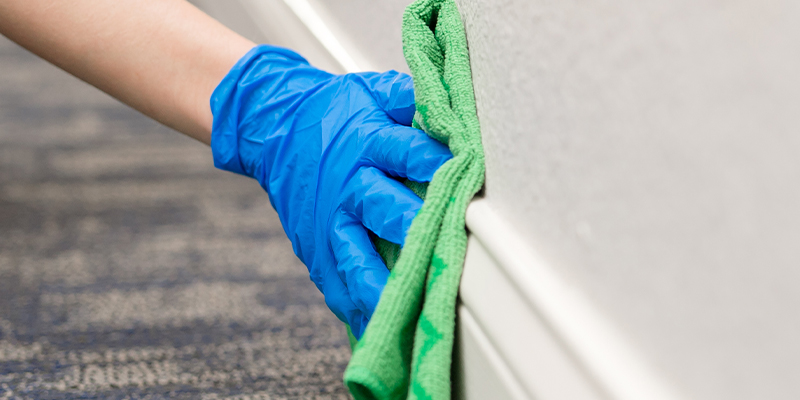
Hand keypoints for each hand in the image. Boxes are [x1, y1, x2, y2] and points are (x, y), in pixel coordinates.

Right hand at [210, 45, 451, 337]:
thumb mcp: (371, 91)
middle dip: (411, 227)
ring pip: (356, 255)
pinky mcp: (316, 247)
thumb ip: (409, 99)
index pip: (404, 151)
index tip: (463, 174)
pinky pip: (335, 281)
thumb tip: (448, 108)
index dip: (433, 162)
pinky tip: (373, 330)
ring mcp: (329, 221)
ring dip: (380, 283)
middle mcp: (347, 184)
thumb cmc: (336, 112)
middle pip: (381, 207)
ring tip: (402, 309)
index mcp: (366, 141)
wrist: (275, 130)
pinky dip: (354, 306)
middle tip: (441, 247)